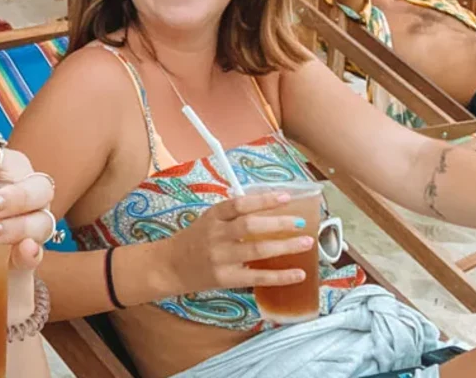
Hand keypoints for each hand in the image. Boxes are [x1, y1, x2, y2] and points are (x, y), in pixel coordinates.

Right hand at [162, 192, 315, 295]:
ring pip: (257, 250)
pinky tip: (298, 274)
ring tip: (306, 243)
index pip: (239, 204)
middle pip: (250, 226)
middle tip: (301, 222)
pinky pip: (257, 277)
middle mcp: (216, 235)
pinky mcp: (226, 279)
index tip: (285, 196)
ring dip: (285, 247)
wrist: (169, 266)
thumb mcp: (208, 219)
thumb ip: (233, 213)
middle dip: (278, 223)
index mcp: (213, 217)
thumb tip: (268, 206)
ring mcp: (221, 258)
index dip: (263, 200)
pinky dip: (280, 276)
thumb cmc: (194, 240)